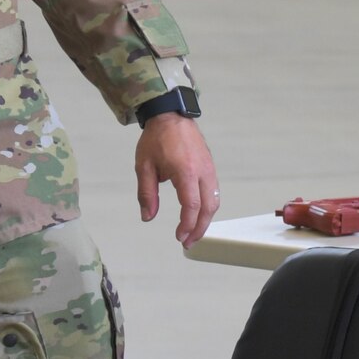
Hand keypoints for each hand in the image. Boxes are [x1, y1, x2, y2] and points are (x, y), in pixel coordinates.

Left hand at [135, 113, 219, 247]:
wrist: (171, 116)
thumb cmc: (156, 139)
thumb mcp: (143, 166)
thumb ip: (146, 194)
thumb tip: (148, 217)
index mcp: (185, 172)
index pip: (191, 205)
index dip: (186, 225)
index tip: (178, 237)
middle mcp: (203, 172)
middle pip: (208, 208)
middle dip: (199, 228)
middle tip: (188, 242)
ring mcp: (209, 169)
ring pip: (215, 201)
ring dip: (205, 220)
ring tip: (193, 233)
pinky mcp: (210, 168)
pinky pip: (214, 192)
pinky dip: (208, 207)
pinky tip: (197, 214)